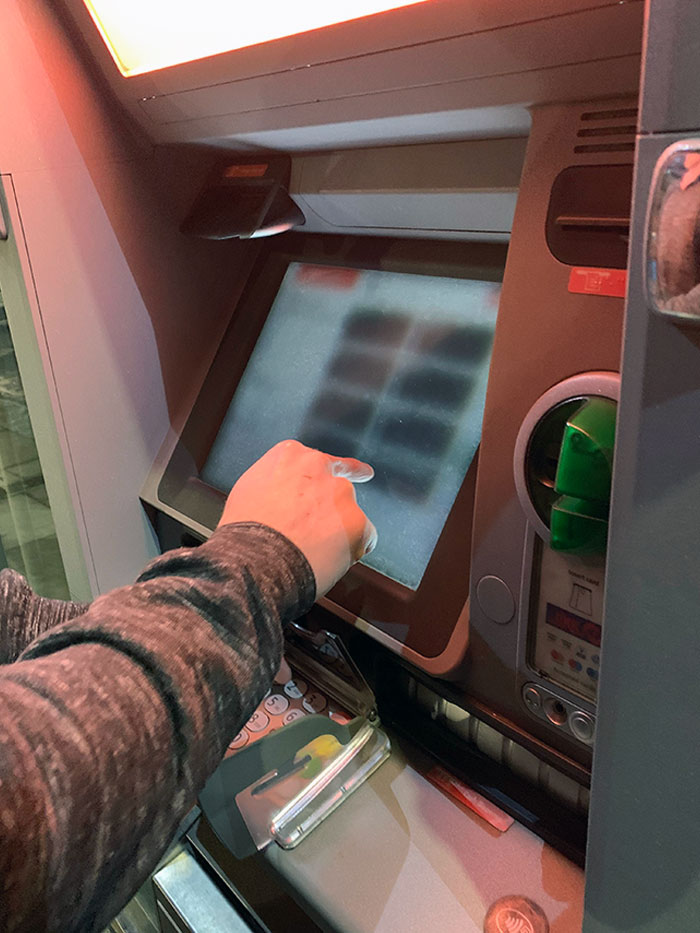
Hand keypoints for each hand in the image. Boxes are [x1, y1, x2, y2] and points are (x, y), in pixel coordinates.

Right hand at [219, 440, 376, 595]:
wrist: (256, 562)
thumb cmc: (245, 533)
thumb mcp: (248, 492)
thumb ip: (273, 483)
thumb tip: (281, 494)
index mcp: (290, 455)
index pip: (314, 461)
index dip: (322, 476)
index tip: (335, 475)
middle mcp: (319, 467)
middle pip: (336, 485)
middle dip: (332, 505)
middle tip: (319, 528)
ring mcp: (341, 494)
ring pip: (349, 513)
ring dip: (339, 530)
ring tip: (312, 553)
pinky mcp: (358, 522)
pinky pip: (364, 538)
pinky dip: (353, 551)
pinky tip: (330, 561)